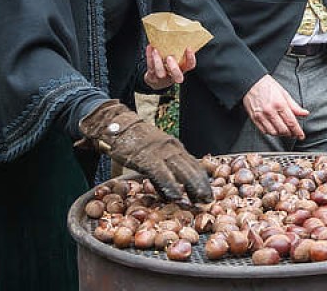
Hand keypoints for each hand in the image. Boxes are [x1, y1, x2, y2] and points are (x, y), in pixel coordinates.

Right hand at [79, 100, 210, 201]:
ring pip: (183, 170)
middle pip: (193, 169)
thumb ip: (163, 172)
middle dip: (202, 186)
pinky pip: (162, 174)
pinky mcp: (147, 158)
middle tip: (208, 202)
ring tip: (199, 202)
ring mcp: (161, 152)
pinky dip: (171, 186)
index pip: (195, 164)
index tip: (209, 194)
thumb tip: (170, 193)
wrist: (116, 124)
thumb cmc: (133, 141)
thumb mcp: (153, 154)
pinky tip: (177, 197)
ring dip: (192, 188)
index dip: (203, 180)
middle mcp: (172, 148)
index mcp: (175, 147)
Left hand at [144, 45, 194, 89]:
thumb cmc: (167, 66)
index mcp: (182, 69)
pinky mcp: (152, 77)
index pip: (190, 65)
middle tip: (170, 57)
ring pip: (160, 72)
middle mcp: (174, 76)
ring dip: (158, 61)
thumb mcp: (175, 59)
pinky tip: (150, 47)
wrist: (156, 80)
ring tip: (155, 50)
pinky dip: (149, 57)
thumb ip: (178, 51)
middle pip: (177, 76)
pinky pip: (150, 67)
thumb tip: (178, 34)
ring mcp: (162, 78)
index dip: (191, 58)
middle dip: (174, 67)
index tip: (188, 48)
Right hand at [242, 75, 308, 138]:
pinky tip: (274, 129)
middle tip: (293, 133)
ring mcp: (261, 115)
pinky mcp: (254, 118)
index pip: (291, 122)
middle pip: (283, 129)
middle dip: (290, 133)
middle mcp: (270, 111)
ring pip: (273, 132)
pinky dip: (270, 132)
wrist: (251, 83)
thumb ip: (294, 106)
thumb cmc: (268, 86)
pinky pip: (264, 131)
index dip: (298, 131)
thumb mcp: (284, 93)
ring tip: (284, 130)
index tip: (301, 136)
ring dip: (280, 134)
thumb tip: (305, 113)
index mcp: (280, 104)